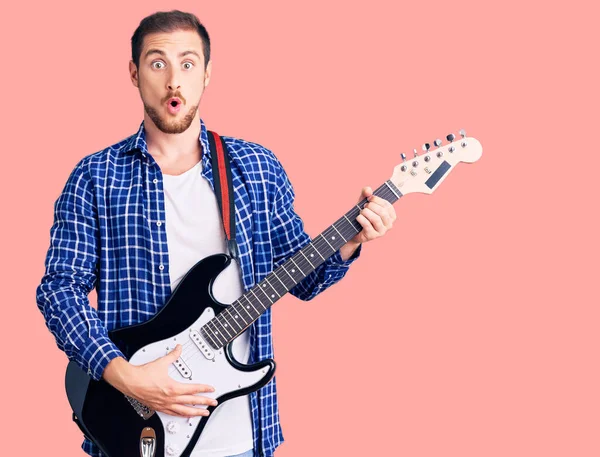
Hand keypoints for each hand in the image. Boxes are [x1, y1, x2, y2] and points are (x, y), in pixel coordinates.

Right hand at [102, 344, 216, 417]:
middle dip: (204, 402)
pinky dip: (181, 415)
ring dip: (195, 413)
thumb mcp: (161, 362)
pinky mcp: (158, 407)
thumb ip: (172, 355)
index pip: (193, 389)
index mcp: (172, 388)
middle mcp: (170, 398)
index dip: (204, 389)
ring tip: (203, 413)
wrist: (129, 381)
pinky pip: (172, 413)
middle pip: (191, 402)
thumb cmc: (143, 375)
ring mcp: (164, 404)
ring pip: (183, 411)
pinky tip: (185, 415)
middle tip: (213, 403)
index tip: (211, 390)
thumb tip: (178, 349)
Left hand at [339, 186, 395, 259]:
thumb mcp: (364, 202)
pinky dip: (361, 219)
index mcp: (391, 216)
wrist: (354, 230)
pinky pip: (367, 225)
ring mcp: (381, 232)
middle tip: (364, 206)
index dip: (377, 200)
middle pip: (382, 212)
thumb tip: (368, 189)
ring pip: (376, 219)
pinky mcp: (372, 236)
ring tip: (361, 211)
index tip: (369, 197)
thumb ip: (366, 194)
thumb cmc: (363, 215)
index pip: (387, 205)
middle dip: (371, 206)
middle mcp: (389, 225)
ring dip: (366, 212)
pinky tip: (358, 217)